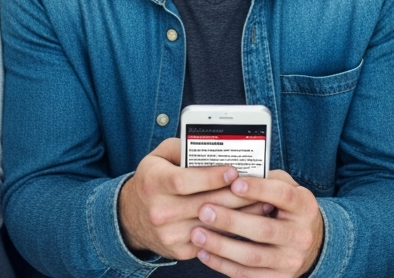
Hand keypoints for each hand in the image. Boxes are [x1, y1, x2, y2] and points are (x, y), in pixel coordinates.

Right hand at [118, 139, 274, 260]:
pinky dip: (231, 230)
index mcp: (153, 183)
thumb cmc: (152, 180)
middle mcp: (159, 211)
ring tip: (261, 202)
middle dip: (235, 194)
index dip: (211, 177)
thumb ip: (182, 147)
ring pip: (212, 224)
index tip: (234, 170)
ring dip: (240, 214)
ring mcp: (169, 234)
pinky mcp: (179, 250)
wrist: (132, 217)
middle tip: (258, 185)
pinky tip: (246, 220)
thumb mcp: (159, 156)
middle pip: (204, 203)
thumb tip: (210, 143)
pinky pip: (211, 239)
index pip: (184, 181)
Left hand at [190, 171, 323, 277]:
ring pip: (252, 256)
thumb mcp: (286, 187)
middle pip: (263, 230)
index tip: (233, 183)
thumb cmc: (288, 208)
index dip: (258, 189)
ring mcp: (291, 261)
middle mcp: (301, 235)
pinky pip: (247, 275)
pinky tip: (204, 253)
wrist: (310, 244)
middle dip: (230, 221)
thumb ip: (266, 179)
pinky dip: (223, 265)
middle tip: (203, 210)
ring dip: (221, 246)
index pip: (282, 195)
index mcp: (304, 206)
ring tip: (196, 234)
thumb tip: (232, 172)